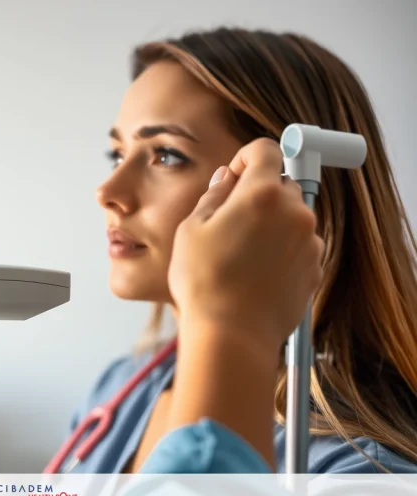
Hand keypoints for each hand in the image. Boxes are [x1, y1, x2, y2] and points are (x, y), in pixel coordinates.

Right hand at [163, 138, 322, 469]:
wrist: (231, 335)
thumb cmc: (204, 282)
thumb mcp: (191, 230)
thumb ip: (213, 196)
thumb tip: (226, 179)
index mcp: (261, 194)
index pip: (265, 151)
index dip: (246, 158)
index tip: (233, 176)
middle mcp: (294, 212)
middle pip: (281, 183)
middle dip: (257, 193)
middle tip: (229, 219)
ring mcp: (309, 241)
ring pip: (291, 216)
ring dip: (271, 223)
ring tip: (240, 253)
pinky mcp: (314, 268)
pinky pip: (299, 244)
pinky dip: (282, 249)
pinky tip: (255, 271)